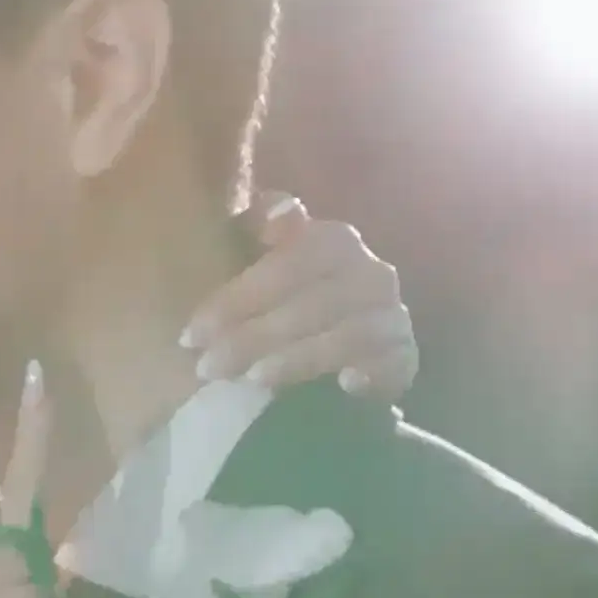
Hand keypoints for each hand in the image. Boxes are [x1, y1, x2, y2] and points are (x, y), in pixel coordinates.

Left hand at [178, 194, 416, 397]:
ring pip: (347, 333)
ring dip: (297, 358)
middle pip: (312, 301)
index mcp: (333, 241)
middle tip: (207, 367)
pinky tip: (343, 386)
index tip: (192, 334)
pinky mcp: (406, 358)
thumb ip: (252, 228)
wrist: (339, 355)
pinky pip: (392, 363)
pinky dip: (369, 372)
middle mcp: (371, 273)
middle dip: (253, 335)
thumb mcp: (257, 261)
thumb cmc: (285, 302)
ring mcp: (393, 316)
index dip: (239, 297)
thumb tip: (274, 212)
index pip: (287, 262)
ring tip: (253, 380)